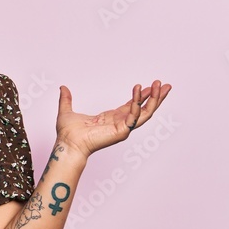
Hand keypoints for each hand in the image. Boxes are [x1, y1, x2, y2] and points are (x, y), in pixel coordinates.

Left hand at [55, 80, 171, 158]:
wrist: (67, 143)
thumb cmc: (68, 133)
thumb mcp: (67, 110)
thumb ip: (66, 99)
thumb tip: (62, 88)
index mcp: (112, 119)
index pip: (133, 106)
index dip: (142, 96)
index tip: (152, 86)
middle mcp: (120, 123)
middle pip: (145, 110)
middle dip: (156, 97)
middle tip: (166, 85)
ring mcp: (122, 128)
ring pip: (145, 113)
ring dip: (154, 99)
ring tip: (160, 85)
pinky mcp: (121, 131)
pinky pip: (134, 116)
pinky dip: (137, 103)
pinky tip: (139, 91)